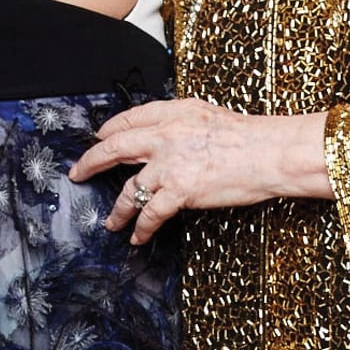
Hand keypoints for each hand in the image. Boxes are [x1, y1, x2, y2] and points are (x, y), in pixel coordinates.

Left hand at [69, 100, 328, 243]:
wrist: (270, 153)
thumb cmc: (250, 137)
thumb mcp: (210, 116)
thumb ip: (182, 122)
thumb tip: (164, 136)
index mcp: (175, 112)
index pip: (131, 118)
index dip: (110, 130)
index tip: (100, 138)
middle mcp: (166, 135)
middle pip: (116, 147)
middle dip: (92, 162)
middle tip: (79, 173)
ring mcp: (170, 163)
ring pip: (130, 189)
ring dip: (117, 209)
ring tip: (111, 221)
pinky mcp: (180, 189)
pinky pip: (150, 213)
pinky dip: (141, 228)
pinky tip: (138, 237)